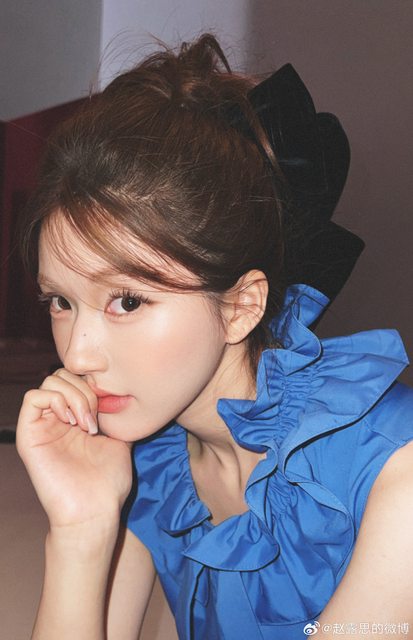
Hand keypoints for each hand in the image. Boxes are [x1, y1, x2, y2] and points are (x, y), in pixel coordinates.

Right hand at [16, 369, 132, 529]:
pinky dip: (56, 400)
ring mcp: (42, 426)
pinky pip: (32, 398)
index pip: (77, 379)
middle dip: (85, 389)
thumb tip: (119, 394)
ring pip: (48, 382)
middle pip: (62, 375)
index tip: (108, 409)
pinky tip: (72, 422)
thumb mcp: (120, 439)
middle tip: (96, 418)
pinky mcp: (29, 436)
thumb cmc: (109, 482)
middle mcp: (56, 419)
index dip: (94, 385)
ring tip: (86, 423)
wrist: (95, 510)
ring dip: (74, 396)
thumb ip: (115, 416)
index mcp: (75, 418)